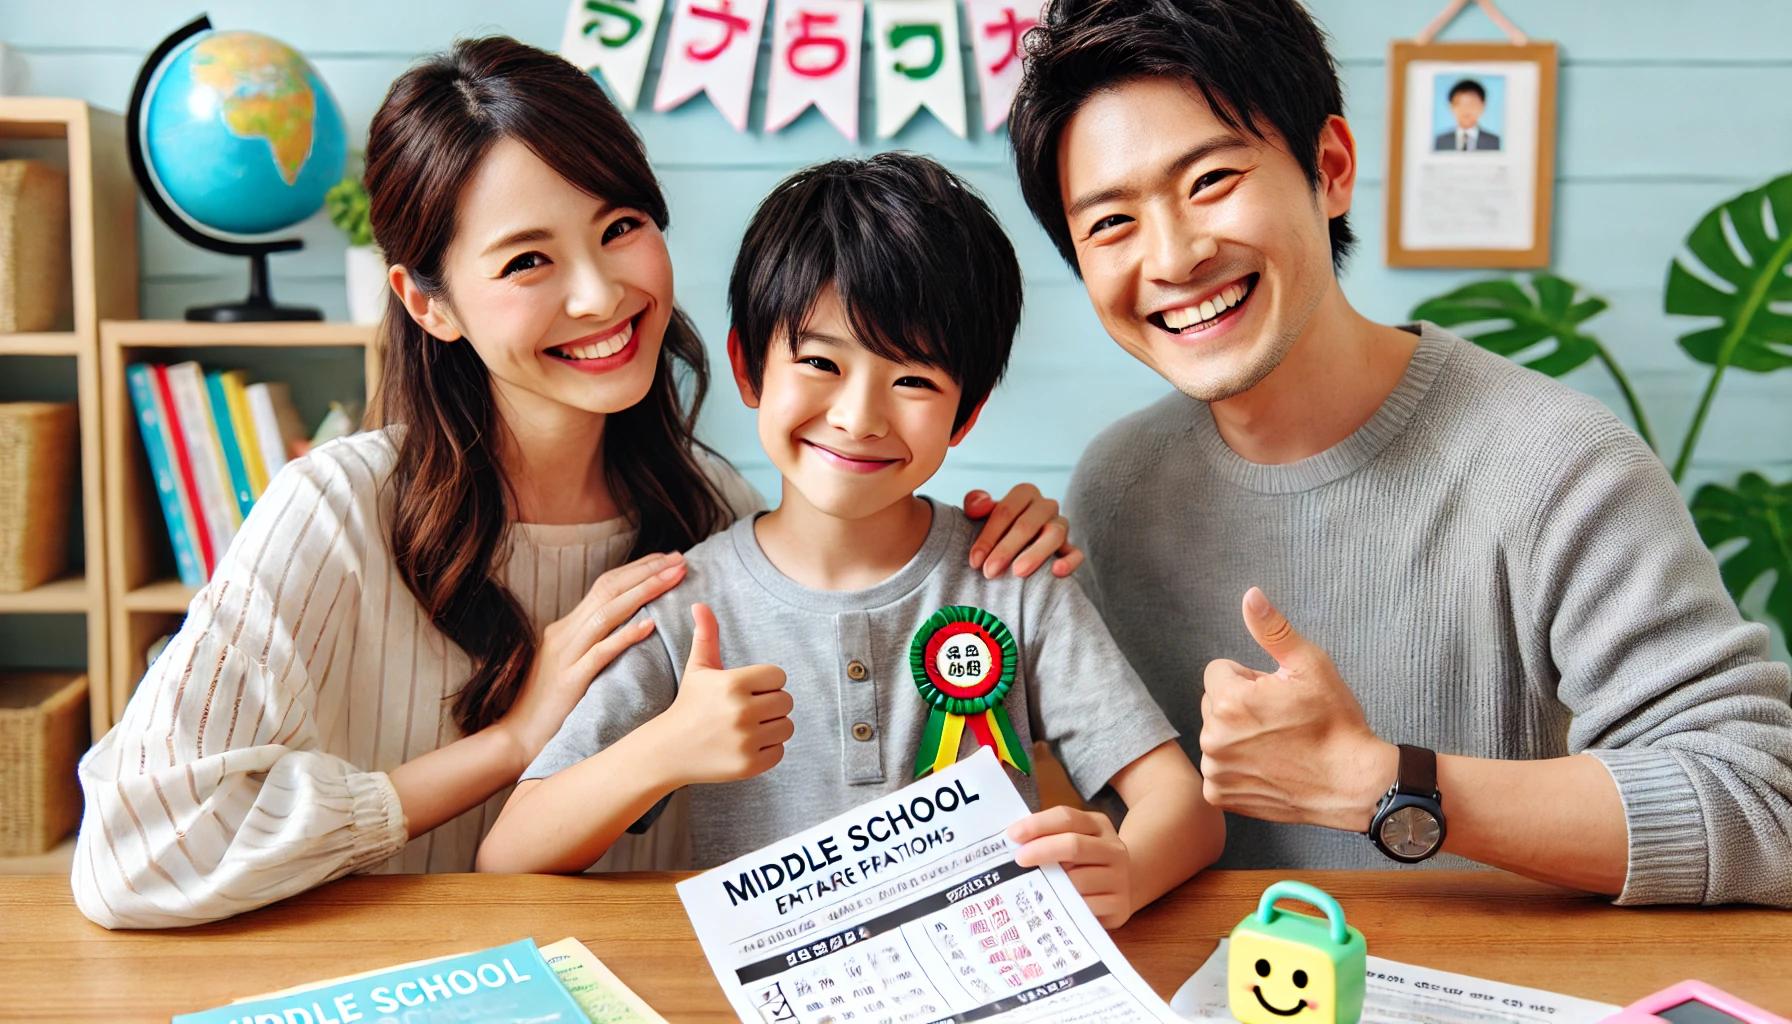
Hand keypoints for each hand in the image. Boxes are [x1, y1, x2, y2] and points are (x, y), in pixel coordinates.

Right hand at [493, 552, 688, 771]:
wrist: (517, 737)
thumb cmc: (550, 706)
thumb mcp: (571, 664)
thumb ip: (594, 643)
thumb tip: (631, 625)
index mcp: (566, 628)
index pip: (605, 585)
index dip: (638, 569)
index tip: (667, 560)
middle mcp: (565, 634)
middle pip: (609, 590)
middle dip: (647, 571)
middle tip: (680, 559)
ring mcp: (566, 656)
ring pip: (607, 613)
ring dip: (644, 591)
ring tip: (673, 577)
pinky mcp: (569, 681)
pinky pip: (600, 653)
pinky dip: (625, 636)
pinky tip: (650, 625)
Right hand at [649, 603, 792, 784]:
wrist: (669, 750)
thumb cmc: (689, 704)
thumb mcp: (697, 668)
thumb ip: (706, 636)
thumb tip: (699, 604)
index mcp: (733, 683)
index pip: (778, 676)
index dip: (765, 683)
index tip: (747, 690)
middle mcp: (741, 712)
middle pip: (786, 701)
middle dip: (770, 704)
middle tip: (747, 709)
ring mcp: (746, 741)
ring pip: (787, 726)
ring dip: (772, 726)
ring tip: (747, 727)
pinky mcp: (749, 765)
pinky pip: (780, 751)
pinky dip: (768, 749)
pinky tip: (746, 744)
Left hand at [964, 485, 1083, 578]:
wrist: (1016, 543)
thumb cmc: (997, 528)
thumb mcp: (982, 513)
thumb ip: (976, 503)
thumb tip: (979, 505)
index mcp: (1025, 493)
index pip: (1005, 511)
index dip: (988, 536)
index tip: (974, 561)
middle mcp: (1046, 505)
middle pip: (1027, 524)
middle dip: (1006, 549)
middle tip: (989, 572)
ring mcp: (1061, 525)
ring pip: (1054, 535)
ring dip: (1035, 554)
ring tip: (1017, 572)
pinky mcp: (1071, 547)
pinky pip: (1076, 553)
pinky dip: (1069, 562)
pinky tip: (1056, 572)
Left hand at [1008, 806, 1134, 927]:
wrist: (1123, 889)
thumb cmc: (1085, 864)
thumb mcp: (1072, 842)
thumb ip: (1048, 838)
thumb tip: (1013, 843)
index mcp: (1098, 825)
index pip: (1067, 817)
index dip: (1038, 824)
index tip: (1013, 834)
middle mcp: (1114, 849)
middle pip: (1074, 845)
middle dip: (1042, 850)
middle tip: (1019, 859)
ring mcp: (1119, 878)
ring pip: (1078, 880)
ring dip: (1052, 884)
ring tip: (1034, 887)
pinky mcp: (1119, 906)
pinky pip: (1085, 907)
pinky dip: (1066, 907)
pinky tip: (1052, 907)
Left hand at [1198, 588, 1397, 831]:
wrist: (1353, 784)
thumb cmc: (1335, 723)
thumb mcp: (1310, 665)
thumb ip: (1272, 629)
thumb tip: (1250, 595)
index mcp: (1228, 701)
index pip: (1219, 671)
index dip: (1249, 678)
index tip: (1277, 694)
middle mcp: (1213, 737)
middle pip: (1214, 703)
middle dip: (1240, 706)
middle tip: (1281, 720)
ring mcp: (1215, 770)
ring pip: (1217, 736)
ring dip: (1238, 737)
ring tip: (1278, 746)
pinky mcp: (1221, 795)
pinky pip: (1219, 769)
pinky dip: (1238, 768)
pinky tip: (1269, 769)